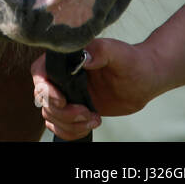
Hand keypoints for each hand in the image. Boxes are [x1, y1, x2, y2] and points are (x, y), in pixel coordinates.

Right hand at [31, 39, 162, 139]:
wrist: (144, 79)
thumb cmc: (131, 60)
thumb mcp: (117, 52)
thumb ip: (100, 51)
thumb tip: (84, 59)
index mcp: (65, 60)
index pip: (40, 73)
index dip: (45, 89)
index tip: (62, 100)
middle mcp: (61, 77)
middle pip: (43, 100)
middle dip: (62, 113)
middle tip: (85, 113)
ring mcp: (67, 94)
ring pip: (50, 115)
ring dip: (69, 124)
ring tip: (93, 120)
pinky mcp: (75, 109)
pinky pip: (60, 126)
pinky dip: (71, 132)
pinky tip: (90, 125)